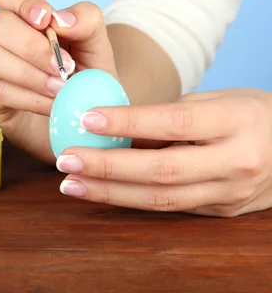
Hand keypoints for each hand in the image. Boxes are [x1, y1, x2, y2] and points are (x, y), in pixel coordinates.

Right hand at [0, 0, 116, 162]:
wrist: (87, 118)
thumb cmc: (87, 78)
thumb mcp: (98, 46)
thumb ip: (87, 21)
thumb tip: (60, 19)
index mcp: (28, 17)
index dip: (21, 0)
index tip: (45, 20)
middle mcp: (6, 38)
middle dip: (32, 46)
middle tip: (64, 67)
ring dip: (29, 74)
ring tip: (60, 88)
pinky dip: (31, 98)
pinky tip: (53, 105)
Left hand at [56, 88, 271, 216]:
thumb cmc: (246, 114)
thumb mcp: (214, 101)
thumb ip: (168, 116)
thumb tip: (111, 126)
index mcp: (237, 122)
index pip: (174, 122)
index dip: (128, 122)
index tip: (88, 118)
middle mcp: (236, 162)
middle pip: (162, 170)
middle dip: (107, 167)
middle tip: (66, 158)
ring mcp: (230, 194)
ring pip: (161, 199)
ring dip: (109, 192)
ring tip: (70, 183)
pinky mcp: (220, 212)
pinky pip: (168, 208)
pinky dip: (129, 199)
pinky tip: (100, 191)